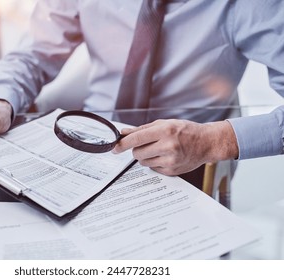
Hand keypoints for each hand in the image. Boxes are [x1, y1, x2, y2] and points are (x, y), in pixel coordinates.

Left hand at [112, 119, 237, 175]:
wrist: (207, 143)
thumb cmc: (185, 131)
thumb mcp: (164, 123)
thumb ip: (142, 129)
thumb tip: (124, 132)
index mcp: (165, 131)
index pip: (136, 138)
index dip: (122, 144)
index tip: (114, 148)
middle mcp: (168, 146)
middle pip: (137, 153)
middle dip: (136, 149)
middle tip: (146, 145)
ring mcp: (171, 160)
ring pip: (143, 162)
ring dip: (145, 156)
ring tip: (158, 149)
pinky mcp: (172, 171)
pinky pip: (153, 168)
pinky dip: (155, 163)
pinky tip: (165, 156)